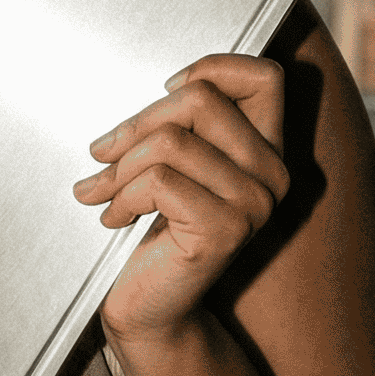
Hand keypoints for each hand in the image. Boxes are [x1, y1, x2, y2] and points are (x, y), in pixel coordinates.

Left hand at [72, 54, 288, 349]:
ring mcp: (254, 204)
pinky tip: (113, 217)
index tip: (164, 92)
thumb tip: (169, 85)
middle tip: (104, 152)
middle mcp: (273, 175)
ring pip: (171, 142)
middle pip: (201, 100)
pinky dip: (121, 196)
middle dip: (137, 123)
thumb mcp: (173, 165)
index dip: (210, 69)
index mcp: (266, 150)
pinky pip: (158, 182)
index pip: (263, 77)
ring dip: (119, 167)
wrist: (149, 306)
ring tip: (102, 190)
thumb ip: (183, 125)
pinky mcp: (225, 230)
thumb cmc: (154, 231)